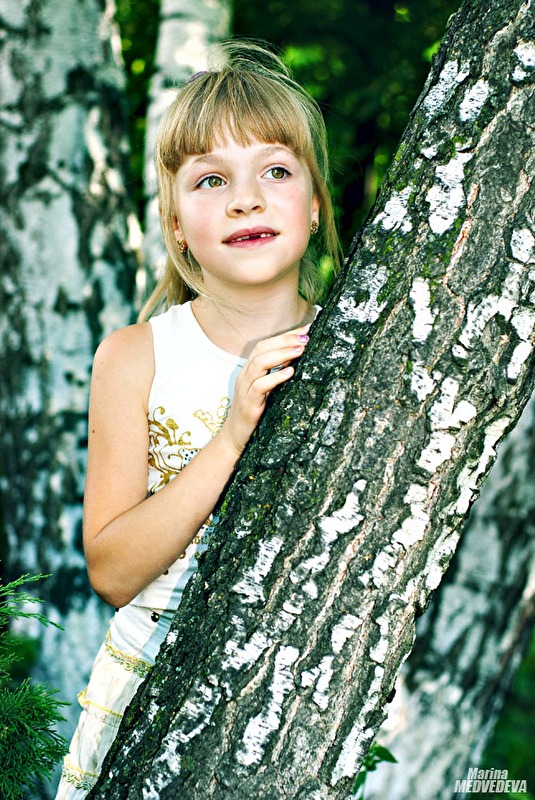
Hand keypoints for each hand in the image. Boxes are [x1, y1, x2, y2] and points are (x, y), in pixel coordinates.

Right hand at [218, 324, 309, 455]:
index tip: (306, 329)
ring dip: (282, 354)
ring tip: (300, 350)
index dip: (285, 335)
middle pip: (262, 348)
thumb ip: (278, 375)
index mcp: (250, 370)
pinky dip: (275, 377)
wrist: (235, 439)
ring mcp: (244, 389)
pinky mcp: (248, 405)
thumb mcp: (268, 391)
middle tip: (306, 337)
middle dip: (285, 340)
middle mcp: (245, 376)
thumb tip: (297, 359)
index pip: (265, 345)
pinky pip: (259, 386)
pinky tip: (290, 372)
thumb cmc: (254, 414)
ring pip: (260, 363)